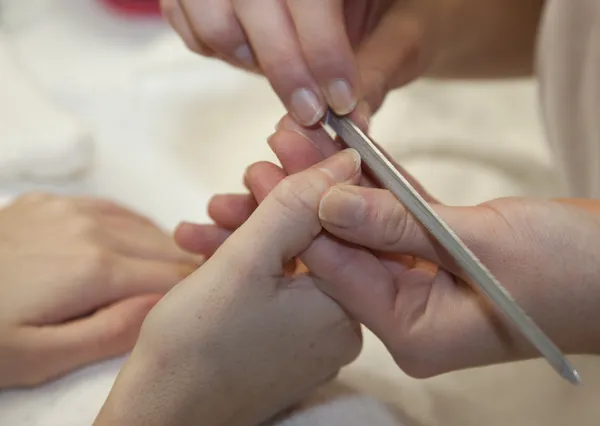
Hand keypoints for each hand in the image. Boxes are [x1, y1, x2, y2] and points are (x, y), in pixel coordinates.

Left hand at [0, 193, 201, 387]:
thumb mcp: (39, 356)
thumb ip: (111, 333)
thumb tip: (166, 307)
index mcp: (98, 269)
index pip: (175, 276)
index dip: (196, 293)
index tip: (205, 309)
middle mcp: (95, 228)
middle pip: (166, 248)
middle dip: (186, 272)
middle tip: (192, 300)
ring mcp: (73, 209)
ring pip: (146, 226)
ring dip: (164, 251)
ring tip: (168, 278)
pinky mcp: (56, 201)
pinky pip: (116, 209)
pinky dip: (135, 229)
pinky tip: (134, 247)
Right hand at [95, 151, 362, 425]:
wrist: (158, 416)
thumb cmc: (194, 345)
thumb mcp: (245, 260)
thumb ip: (296, 203)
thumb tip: (346, 159)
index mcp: (345, 305)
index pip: (343, 220)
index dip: (312, 176)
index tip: (287, 142)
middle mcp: (339, 323)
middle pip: (314, 239)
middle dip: (273, 204)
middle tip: (242, 176)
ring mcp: (311, 334)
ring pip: (288, 260)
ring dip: (248, 231)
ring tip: (208, 214)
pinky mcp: (284, 339)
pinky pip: (274, 285)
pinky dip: (244, 263)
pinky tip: (205, 245)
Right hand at [161, 0, 440, 123]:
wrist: (359, 1)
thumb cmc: (392, 8)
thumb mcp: (402, 27)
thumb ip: (379, 65)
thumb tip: (355, 116)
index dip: (322, 48)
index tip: (338, 101)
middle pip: (253, 1)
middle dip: (284, 66)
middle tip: (310, 113)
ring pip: (211, 14)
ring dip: (244, 55)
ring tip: (281, 68)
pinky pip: (184, 18)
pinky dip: (215, 46)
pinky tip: (252, 51)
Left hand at [180, 118, 599, 377]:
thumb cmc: (569, 271)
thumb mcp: (479, 244)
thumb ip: (398, 226)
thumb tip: (327, 204)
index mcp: (413, 332)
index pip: (339, 272)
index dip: (300, 220)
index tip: (267, 175)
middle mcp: (409, 315)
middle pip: (345, 250)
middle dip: (308, 198)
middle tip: (270, 152)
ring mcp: (422, 287)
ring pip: (368, 230)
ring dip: (338, 183)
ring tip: (297, 139)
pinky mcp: (438, 259)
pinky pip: (398, 221)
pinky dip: (378, 186)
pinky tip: (348, 150)